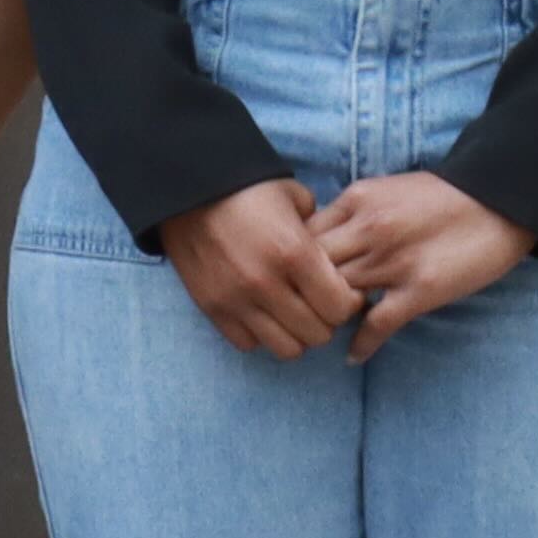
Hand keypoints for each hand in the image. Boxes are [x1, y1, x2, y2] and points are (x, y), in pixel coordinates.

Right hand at [163, 179, 364, 359]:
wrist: (189, 188)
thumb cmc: (249, 188)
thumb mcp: (295, 198)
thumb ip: (321, 231)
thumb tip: (335, 259)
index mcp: (293, 252)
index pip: (339, 308)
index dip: (347, 302)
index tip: (342, 291)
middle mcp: (266, 283)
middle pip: (317, 335)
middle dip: (326, 321)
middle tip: (319, 303)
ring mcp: (237, 300)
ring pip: (287, 349)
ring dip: (297, 334)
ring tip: (293, 313)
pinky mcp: (212, 309)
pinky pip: (250, 344)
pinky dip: (262, 334)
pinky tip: (264, 312)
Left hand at [312, 173, 537, 362]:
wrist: (498, 199)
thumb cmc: (443, 196)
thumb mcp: (387, 190)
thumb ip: (355, 212)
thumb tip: (324, 241)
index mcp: (358, 199)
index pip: (304, 236)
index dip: (293, 263)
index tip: (293, 282)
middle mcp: (368, 229)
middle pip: (311, 269)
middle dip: (302, 294)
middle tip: (301, 315)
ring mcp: (392, 261)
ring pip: (338, 297)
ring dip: (328, 320)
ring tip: (323, 337)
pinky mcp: (419, 290)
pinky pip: (377, 324)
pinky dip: (361, 344)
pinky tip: (354, 355)